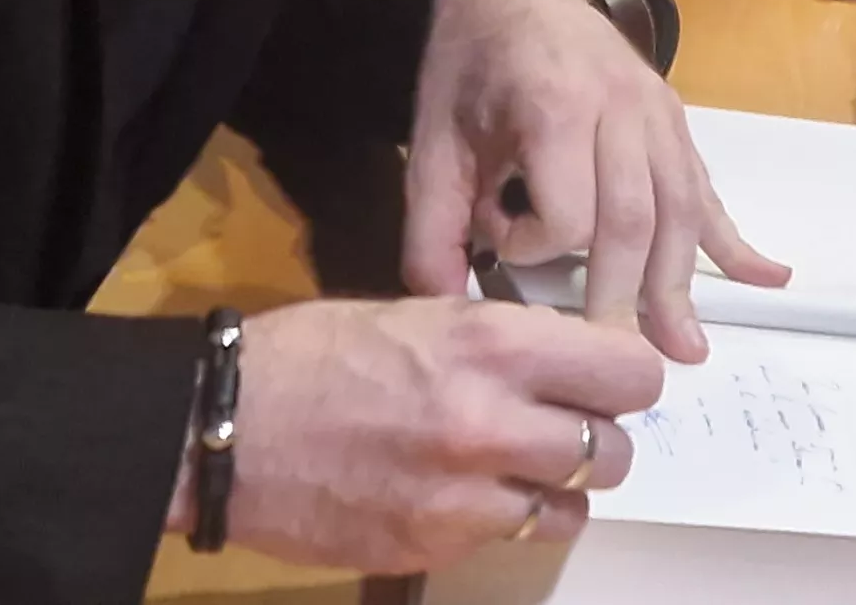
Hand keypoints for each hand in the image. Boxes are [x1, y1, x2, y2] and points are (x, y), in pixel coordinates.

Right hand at [174, 296, 657, 570]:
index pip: (628, 372)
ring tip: (518, 468)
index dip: (625, 378)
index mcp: (492, 344)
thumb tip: (570, 359)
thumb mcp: (423, 312)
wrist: (227, 428)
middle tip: (562, 428)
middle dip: (597, 439)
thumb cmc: (317, 353)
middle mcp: (491, 420)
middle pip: (612, 449)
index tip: (607, 380)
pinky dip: (503, 520)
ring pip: (573, 506)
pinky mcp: (433, 545)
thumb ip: (505, 340)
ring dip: (557, 490)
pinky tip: (466, 495)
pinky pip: (510, 538)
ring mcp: (463, 493)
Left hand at [401, 0, 786, 363]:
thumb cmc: (471, 66)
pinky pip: (706, 187)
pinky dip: (734, 239)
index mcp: (557, 107)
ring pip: (681, 211)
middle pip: (636, 221)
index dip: (531, 248)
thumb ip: (432, 223)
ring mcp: (658, 115)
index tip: (495, 243)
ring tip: (687, 349)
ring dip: (683, 285)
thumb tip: (442, 304)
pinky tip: (768, 277)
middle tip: (621, 366)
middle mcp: (621, 110)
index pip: (567, 213)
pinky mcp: (675, 122)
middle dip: (629, 299)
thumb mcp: (434, 140)